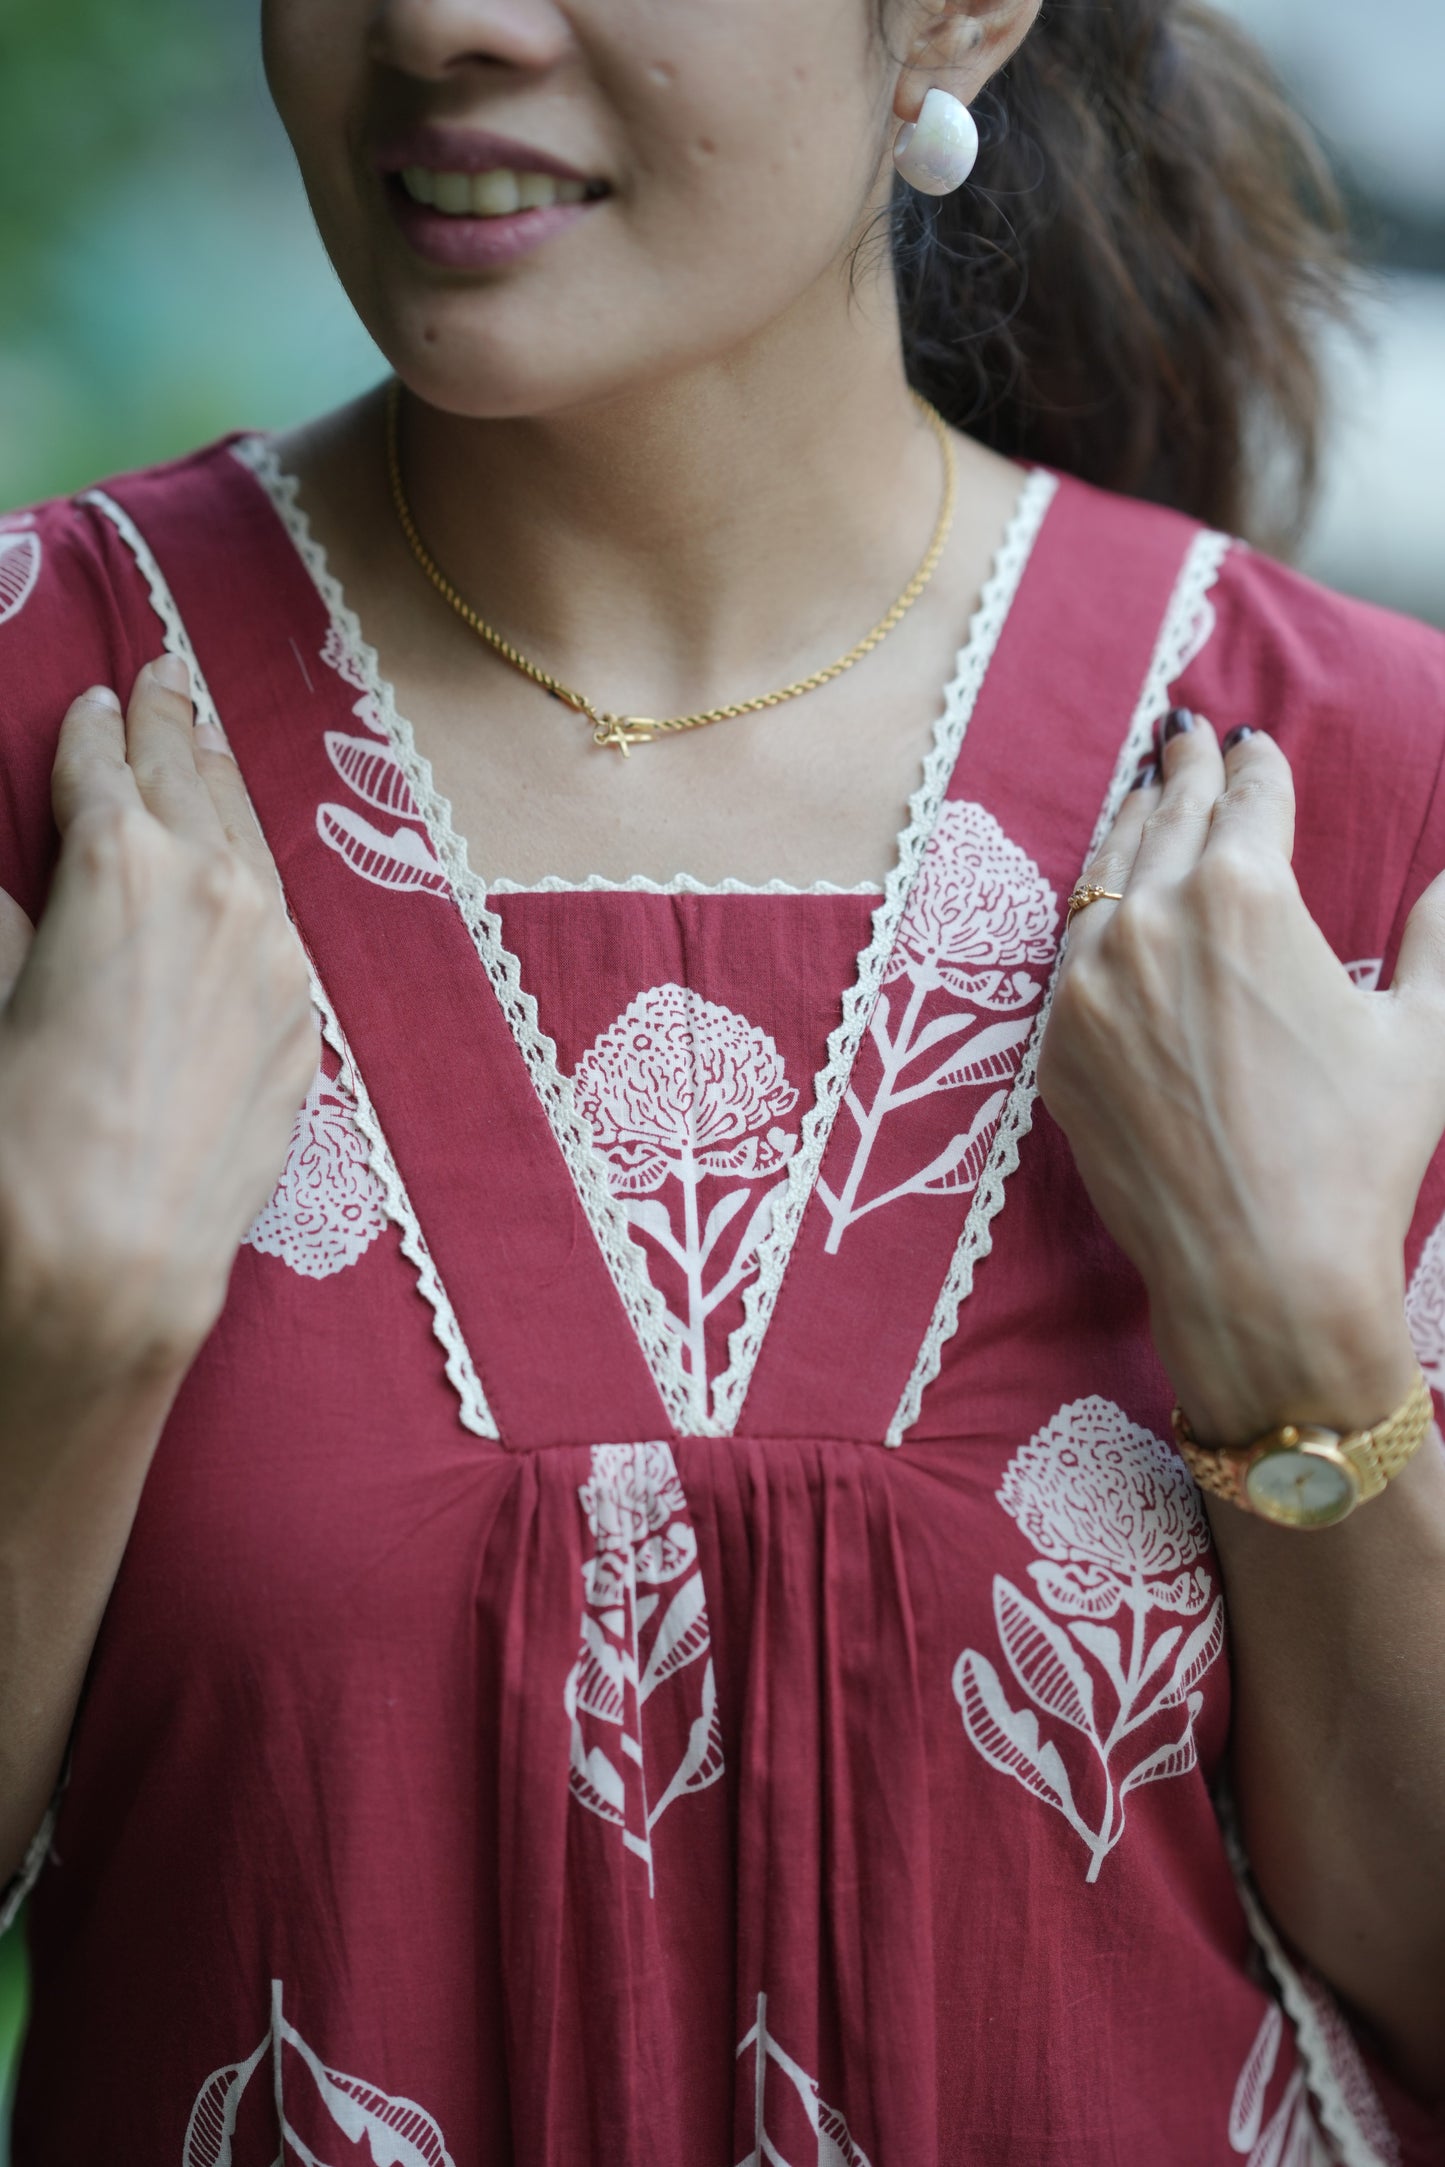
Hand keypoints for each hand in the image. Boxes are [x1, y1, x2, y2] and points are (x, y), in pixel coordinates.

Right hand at [0, 659, 317, 1395]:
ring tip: (203, 742)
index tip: (92, 703)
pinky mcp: (301, 1016)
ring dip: (220, 785)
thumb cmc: (15, 1138)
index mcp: (119, 862)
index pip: (101, 769)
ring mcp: (274, 952)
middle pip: (188, 783)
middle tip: (163, 680)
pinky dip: (253, 870)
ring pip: (247, 838)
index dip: (90, 732)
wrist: (116, 1258)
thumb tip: (16, 899)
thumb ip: (6, 932)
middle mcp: (215, 888)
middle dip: (168, 726)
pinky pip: (277, 915)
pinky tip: (244, 862)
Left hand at [1037, 712, 1444, 1444]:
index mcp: (1245, 893)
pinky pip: (1073, 955)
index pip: (1249, 798)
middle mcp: (1153, 919)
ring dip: (1130, 826)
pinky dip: (1096, 915)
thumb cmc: (1354, 1153)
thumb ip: (1438, 938)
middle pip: (1167, 818)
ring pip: (1107, 876)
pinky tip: (1107, 903)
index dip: (1257, 766)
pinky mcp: (1057, 1043)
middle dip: (1182, 770)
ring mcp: (1090, 981)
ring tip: (1143, 791)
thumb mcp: (1424, 1031)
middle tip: (1184, 733)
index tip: (1251, 743)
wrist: (1259, 1268)